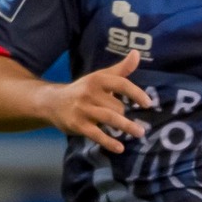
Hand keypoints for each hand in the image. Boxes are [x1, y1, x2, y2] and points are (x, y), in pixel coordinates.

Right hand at [37, 51, 152, 154]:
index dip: (136, 93)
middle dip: (125, 114)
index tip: (148, 103)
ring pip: (109, 118)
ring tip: (140, 133)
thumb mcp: (100, 77)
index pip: (121, 83)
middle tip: (132, 122)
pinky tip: (120, 148)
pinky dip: (108, 142)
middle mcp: (89, 92)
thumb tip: (137, 53)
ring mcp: (83, 109)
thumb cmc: (84, 90)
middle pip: (117, 105)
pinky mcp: (77, 124)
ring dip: (126, 126)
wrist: (52, 102)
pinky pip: (96, 134)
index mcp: (97, 79)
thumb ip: (121, 69)